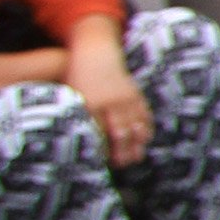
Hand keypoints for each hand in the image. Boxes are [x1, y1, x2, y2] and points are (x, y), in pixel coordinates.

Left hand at [62, 27, 147, 166]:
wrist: (96, 54)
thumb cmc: (78, 78)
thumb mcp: (73, 96)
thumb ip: (78, 116)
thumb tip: (79, 141)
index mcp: (92, 103)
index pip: (99, 132)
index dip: (102, 149)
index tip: (102, 163)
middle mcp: (111, 101)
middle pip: (120, 132)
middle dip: (122, 151)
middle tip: (123, 165)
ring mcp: (126, 97)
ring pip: (135, 125)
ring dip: (137, 143)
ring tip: (136, 158)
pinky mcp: (135, 94)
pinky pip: (144, 114)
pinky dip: (146, 128)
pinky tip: (145, 139)